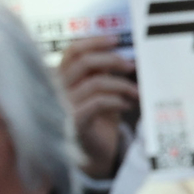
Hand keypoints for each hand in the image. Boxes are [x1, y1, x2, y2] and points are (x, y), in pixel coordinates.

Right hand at [59, 43, 140, 181]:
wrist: (94, 153)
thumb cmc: (98, 117)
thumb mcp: (100, 89)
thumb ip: (103, 71)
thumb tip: (122, 52)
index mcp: (61, 76)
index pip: (72, 50)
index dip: (93, 41)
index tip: (116, 39)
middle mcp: (57, 89)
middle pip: (83, 62)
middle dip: (111, 60)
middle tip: (131, 66)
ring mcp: (63, 106)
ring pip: (94, 82)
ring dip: (121, 84)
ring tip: (136, 91)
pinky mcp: (74, 122)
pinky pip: (98, 103)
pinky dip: (117, 100)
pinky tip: (127, 104)